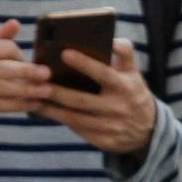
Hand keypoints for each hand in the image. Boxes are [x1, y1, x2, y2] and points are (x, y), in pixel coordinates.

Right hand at [0, 20, 56, 138]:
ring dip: (28, 90)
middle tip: (48, 75)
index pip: (4, 48)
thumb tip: (16, 22)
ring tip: (47, 92)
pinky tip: (33, 105)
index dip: (22, 57)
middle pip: (5, 67)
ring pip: (4, 88)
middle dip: (29, 71)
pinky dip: (19, 105)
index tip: (32, 67)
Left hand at [44, 36, 159, 157]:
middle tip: (37, 81)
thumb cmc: (133, 94)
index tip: (64, 53)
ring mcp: (110, 128)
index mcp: (125, 87)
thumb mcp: (134, 74)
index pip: (103, 74)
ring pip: (75, 119)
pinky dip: (59, 120)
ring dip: (52, 109)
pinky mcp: (103, 142)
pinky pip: (77, 130)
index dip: (85, 64)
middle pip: (82, 100)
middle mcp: (117, 108)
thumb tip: (112, 39)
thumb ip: (125, 54)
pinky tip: (44, 111)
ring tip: (32, 98)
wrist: (149, 131)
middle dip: (58, 92)